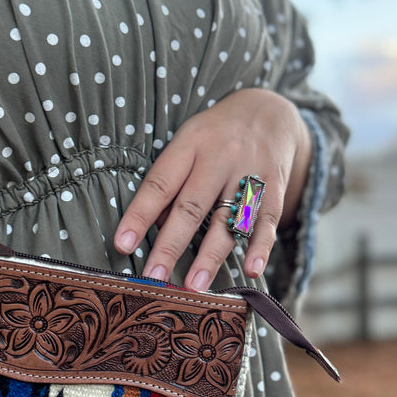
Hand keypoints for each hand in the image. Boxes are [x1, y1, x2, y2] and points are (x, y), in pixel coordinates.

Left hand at [114, 88, 311, 289]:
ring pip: (228, 220)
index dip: (139, 215)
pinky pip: (267, 222)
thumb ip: (171, 183)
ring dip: (210, 256)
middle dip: (170, 245)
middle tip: (154, 277)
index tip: (122, 245)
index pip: (160, 184)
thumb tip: (153, 227)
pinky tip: (252, 269)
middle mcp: (220, 159)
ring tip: (194, 285)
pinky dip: (261, 247)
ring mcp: (249, 174)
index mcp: (190, 145)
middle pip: (191, 207)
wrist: (270, 111)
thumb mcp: (187, 143)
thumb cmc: (216, 135)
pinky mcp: (275, 190)